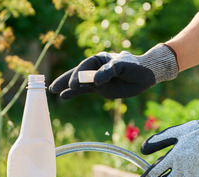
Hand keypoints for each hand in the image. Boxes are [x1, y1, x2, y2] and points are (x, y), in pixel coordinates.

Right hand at [49, 44, 177, 99]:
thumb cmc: (134, 66)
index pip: (85, 66)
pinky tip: (64, 96)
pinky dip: (74, 93)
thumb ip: (108, 72)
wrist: (144, 76)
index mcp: (99, 59)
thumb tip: (96, 81)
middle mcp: (95, 68)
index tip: (75, 85)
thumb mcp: (122, 66)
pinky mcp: (99, 89)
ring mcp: (96, 79)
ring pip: (78, 83)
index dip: (78, 75)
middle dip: (65, 80)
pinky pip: (84, 91)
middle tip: (54, 88)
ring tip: (54, 91)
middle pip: (77, 73)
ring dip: (67, 87)